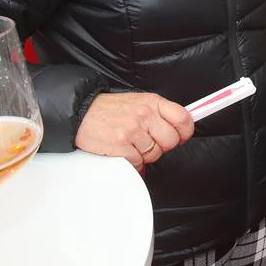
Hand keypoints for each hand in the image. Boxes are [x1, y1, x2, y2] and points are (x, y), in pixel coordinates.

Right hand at [74, 92, 193, 167]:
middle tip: (149, 142)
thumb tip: (180, 129)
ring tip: (131, 144)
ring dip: (144, 154)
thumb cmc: (110, 109)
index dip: (184, 132)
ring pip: (154, 154)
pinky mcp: (120, 146)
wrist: (81, 114)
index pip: (183, 119)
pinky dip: (132, 162)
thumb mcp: (139, 102)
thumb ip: (159, 113)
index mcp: (152, 102)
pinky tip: (124, 152)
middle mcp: (145, 115)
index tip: (180, 137)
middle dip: (161, 146)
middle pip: (170, 141)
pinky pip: (138, 163)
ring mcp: (132, 130)